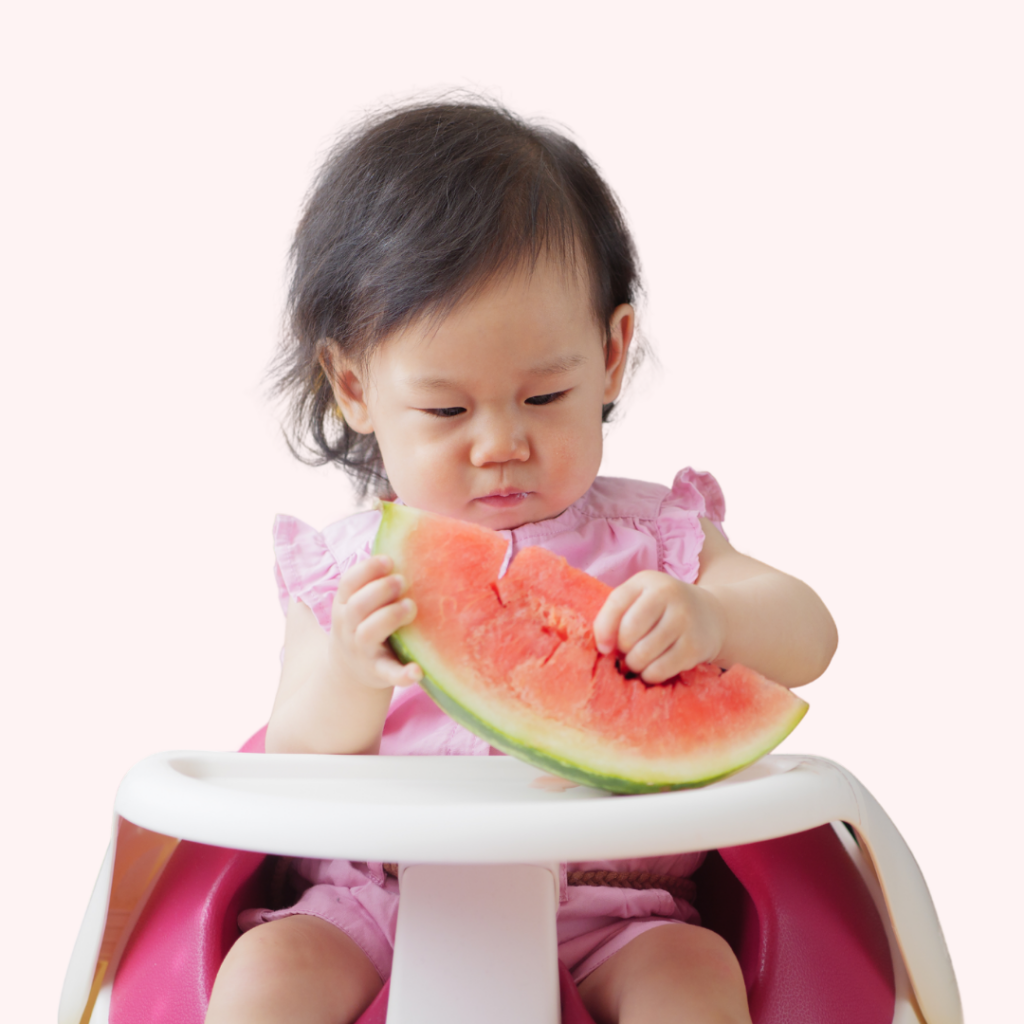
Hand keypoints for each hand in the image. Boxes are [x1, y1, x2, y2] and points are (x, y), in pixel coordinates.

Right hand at [328, 555, 422, 689]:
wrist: (349, 673)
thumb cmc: (364, 625)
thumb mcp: (359, 603)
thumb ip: (373, 580)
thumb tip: (400, 541)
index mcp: (345, 605)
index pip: (348, 583)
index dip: (367, 569)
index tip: (388, 560)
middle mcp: (349, 627)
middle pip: (357, 606)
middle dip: (379, 590)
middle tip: (402, 581)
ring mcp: (361, 651)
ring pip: (368, 633)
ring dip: (389, 617)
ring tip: (410, 606)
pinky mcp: (378, 672)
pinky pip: (388, 674)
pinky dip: (402, 674)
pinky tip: (418, 670)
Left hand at [592, 571, 725, 682]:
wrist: (711, 615)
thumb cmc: (662, 609)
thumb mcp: (640, 598)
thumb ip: (617, 614)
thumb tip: (604, 647)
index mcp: (648, 581)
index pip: (617, 603)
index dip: (604, 629)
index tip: (603, 647)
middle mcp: (668, 595)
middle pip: (629, 632)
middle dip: (622, 649)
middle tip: (627, 652)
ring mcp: (684, 620)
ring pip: (643, 654)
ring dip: (634, 664)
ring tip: (638, 660)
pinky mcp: (695, 646)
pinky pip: (660, 670)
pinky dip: (649, 675)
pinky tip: (652, 668)